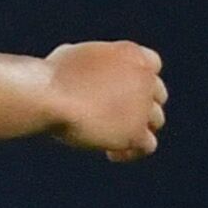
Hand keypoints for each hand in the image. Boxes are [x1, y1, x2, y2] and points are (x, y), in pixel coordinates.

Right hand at [44, 41, 166, 159]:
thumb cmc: (52, 76)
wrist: (50, 97)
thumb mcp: (74, 55)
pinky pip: (147, 146)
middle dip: (142, 105)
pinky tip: (111, 154)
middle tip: (119, 117)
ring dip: (137, 129)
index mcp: (131, 54)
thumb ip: (92, 63)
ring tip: (111, 139)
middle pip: (157, 95)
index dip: (141, 80)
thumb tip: (83, 69)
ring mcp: (143, 105)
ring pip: (156, 120)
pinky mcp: (136, 132)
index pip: (153, 65)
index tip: (124, 90)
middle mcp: (144, 78)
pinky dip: (131, 152)